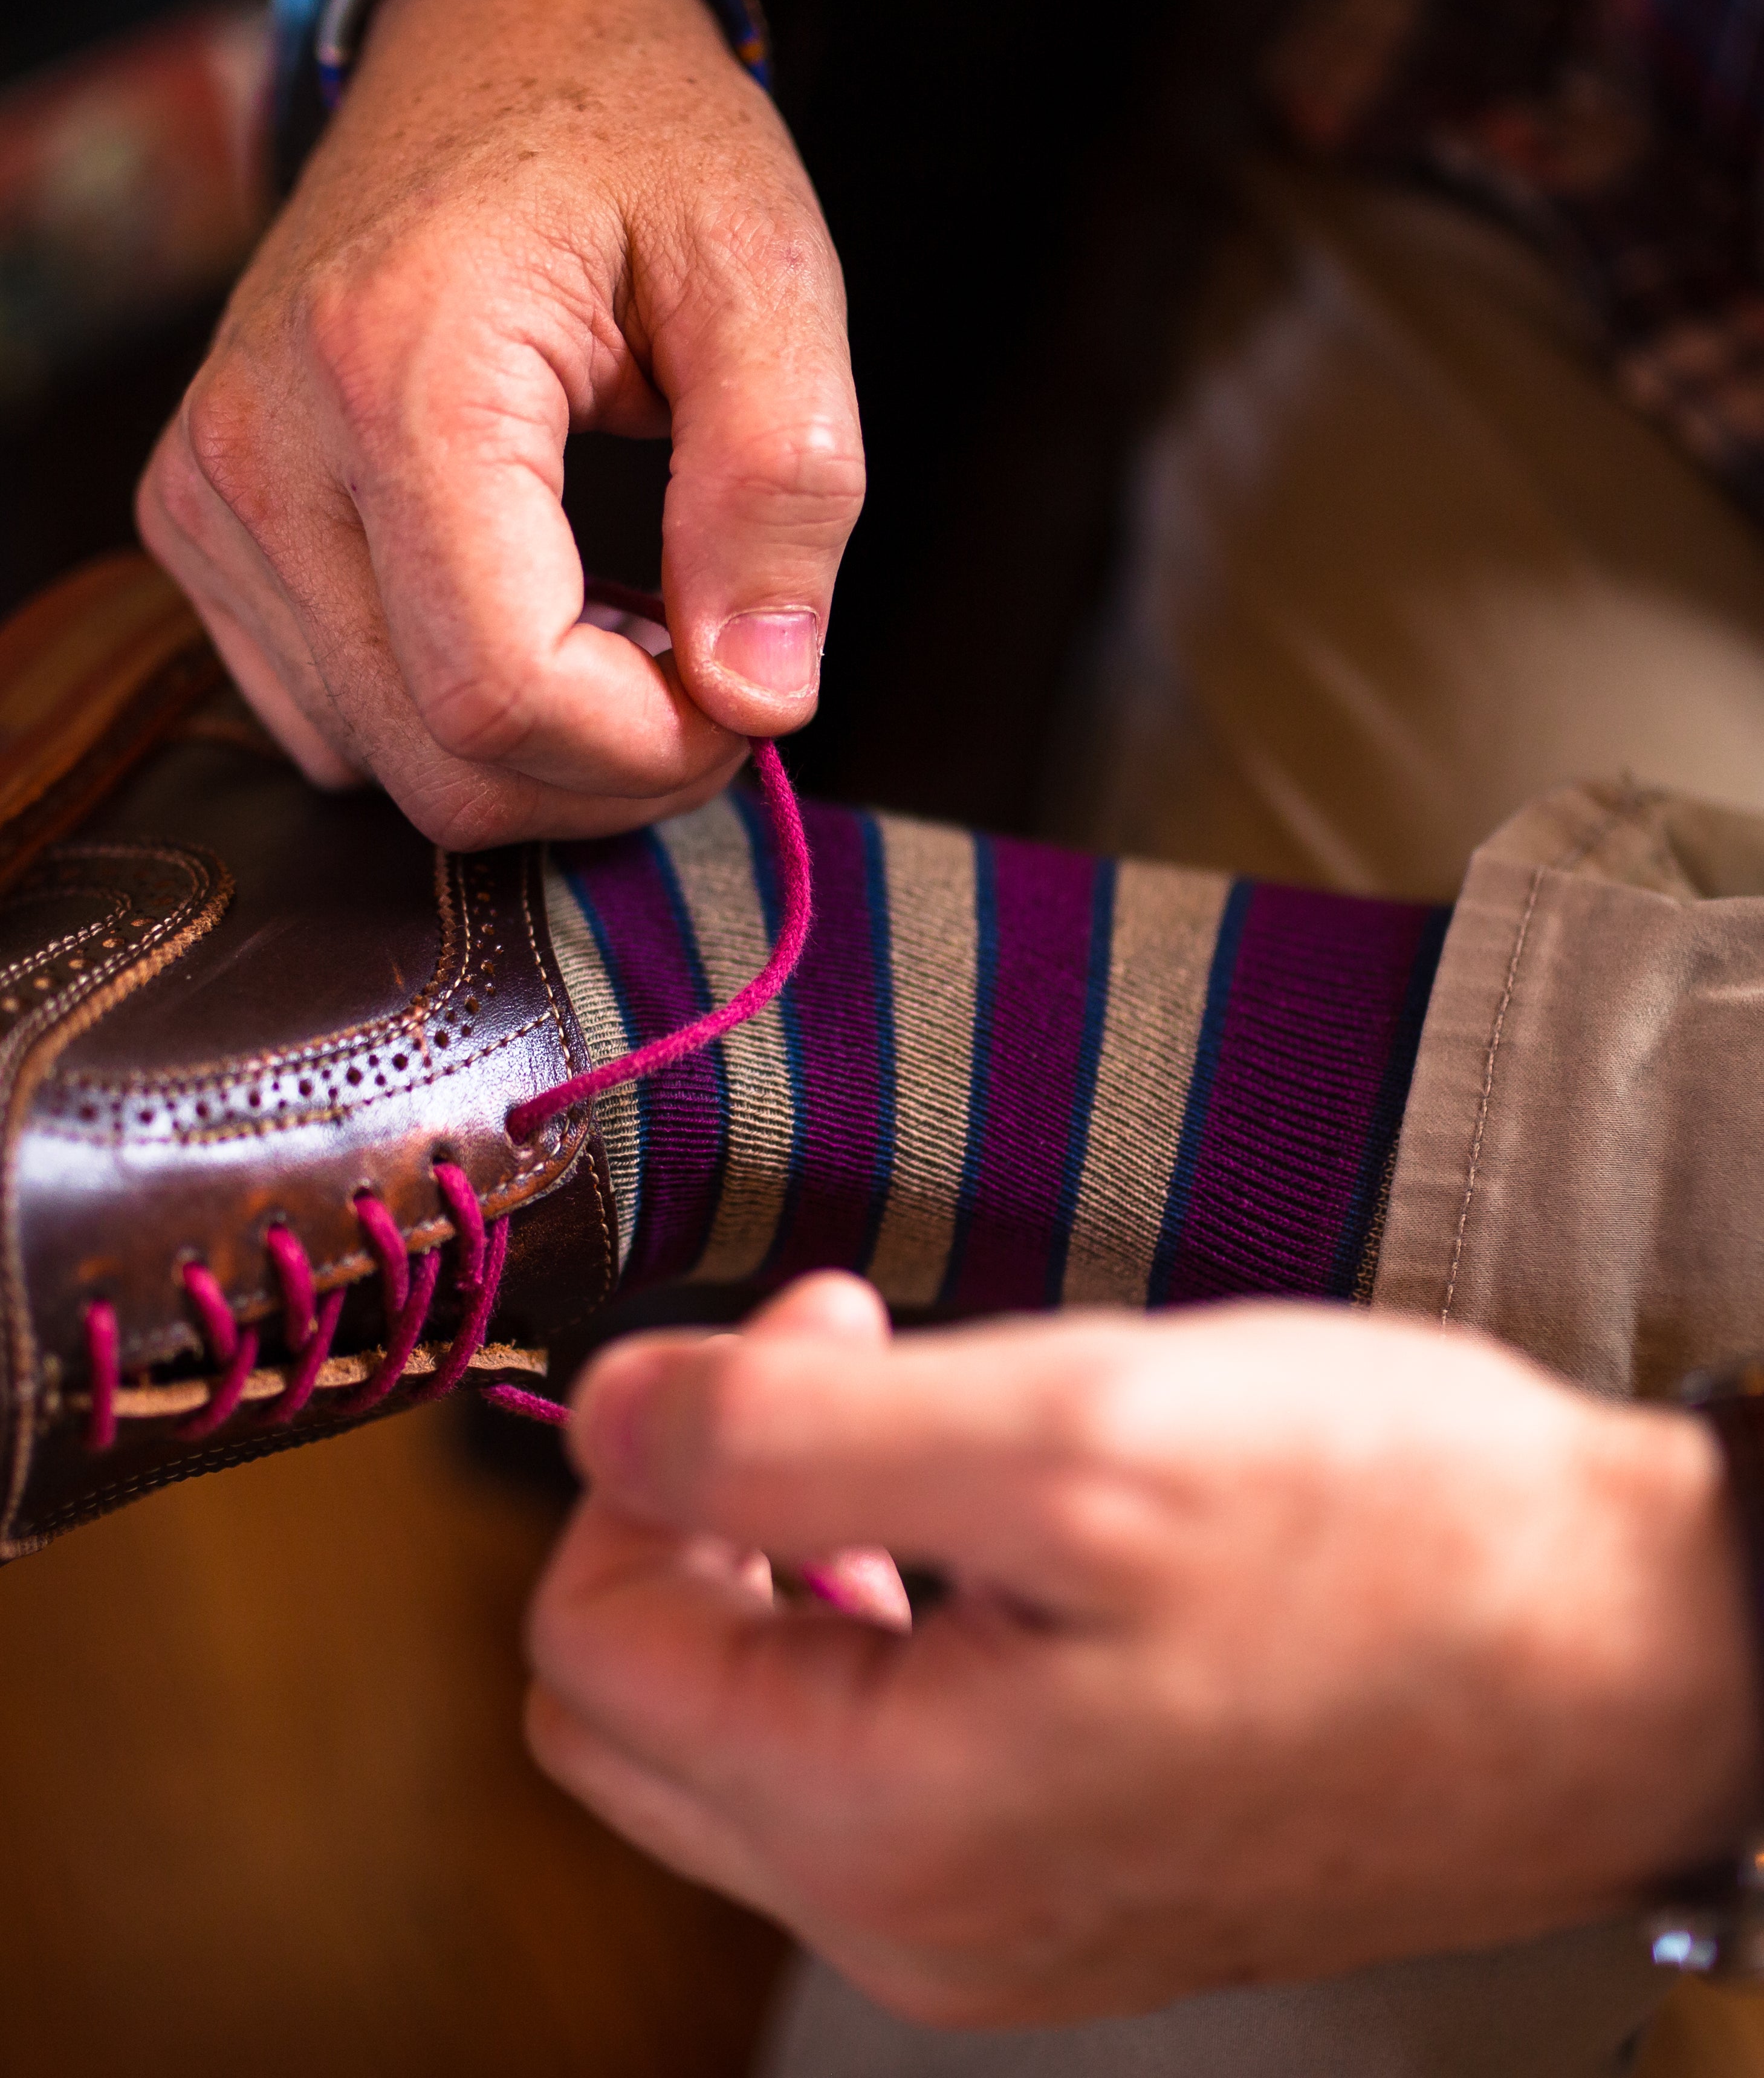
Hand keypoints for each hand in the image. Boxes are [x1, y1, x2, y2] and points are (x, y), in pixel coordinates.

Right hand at [137, 0, 861, 846]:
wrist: (495, 53)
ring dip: (541, 745)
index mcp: (396, 370)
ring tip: (622, 618)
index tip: (745, 695)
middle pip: (443, 761)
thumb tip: (761, 697)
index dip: (651, 750)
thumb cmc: (637, 148)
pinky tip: (530, 615)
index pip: (503, 691)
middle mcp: (263, 447)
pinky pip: (337, 725)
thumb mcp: (765, 278)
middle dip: (608, 768)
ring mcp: (211, 497)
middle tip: (706, 668)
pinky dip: (454, 719)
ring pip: (390, 764)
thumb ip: (785, 486)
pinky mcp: (203, 529)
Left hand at [525, 1275, 1758, 2025]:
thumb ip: (794, 1428)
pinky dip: (883, 1624)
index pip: (596, 1633)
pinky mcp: (1071, 1878)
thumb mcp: (1074, 1427)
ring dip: (787, 1560)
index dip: (660, 1450)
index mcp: (886, 1818)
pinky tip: (986, 1537)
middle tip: (836, 1376)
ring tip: (908, 1440)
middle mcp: (918, 1912)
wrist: (1631, 1654)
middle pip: (648, 1706)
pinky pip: (881, 1763)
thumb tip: (608, 1414)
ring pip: (759, 1732)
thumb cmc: (1401, 1544)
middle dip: (702, 1512)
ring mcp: (997, 1914)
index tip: (808, 1332)